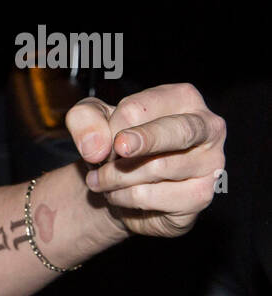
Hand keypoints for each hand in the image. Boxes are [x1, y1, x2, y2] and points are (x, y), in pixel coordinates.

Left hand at [64, 83, 225, 238]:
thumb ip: (85, 120)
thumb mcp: (91, 121)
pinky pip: (153, 197)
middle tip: (117, 149)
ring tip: (100, 180)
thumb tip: (96, 147)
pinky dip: (123, 197)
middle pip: (175, 131)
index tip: (101, 142)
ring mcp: (210, 163)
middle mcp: (206, 127)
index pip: (138, 108)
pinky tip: (118, 195)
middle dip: (143, 140)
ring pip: (157, 168)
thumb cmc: (116, 145)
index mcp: (182, 98)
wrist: (121, 186)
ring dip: (115, 177)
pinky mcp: (199, 196)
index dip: (109, 128)